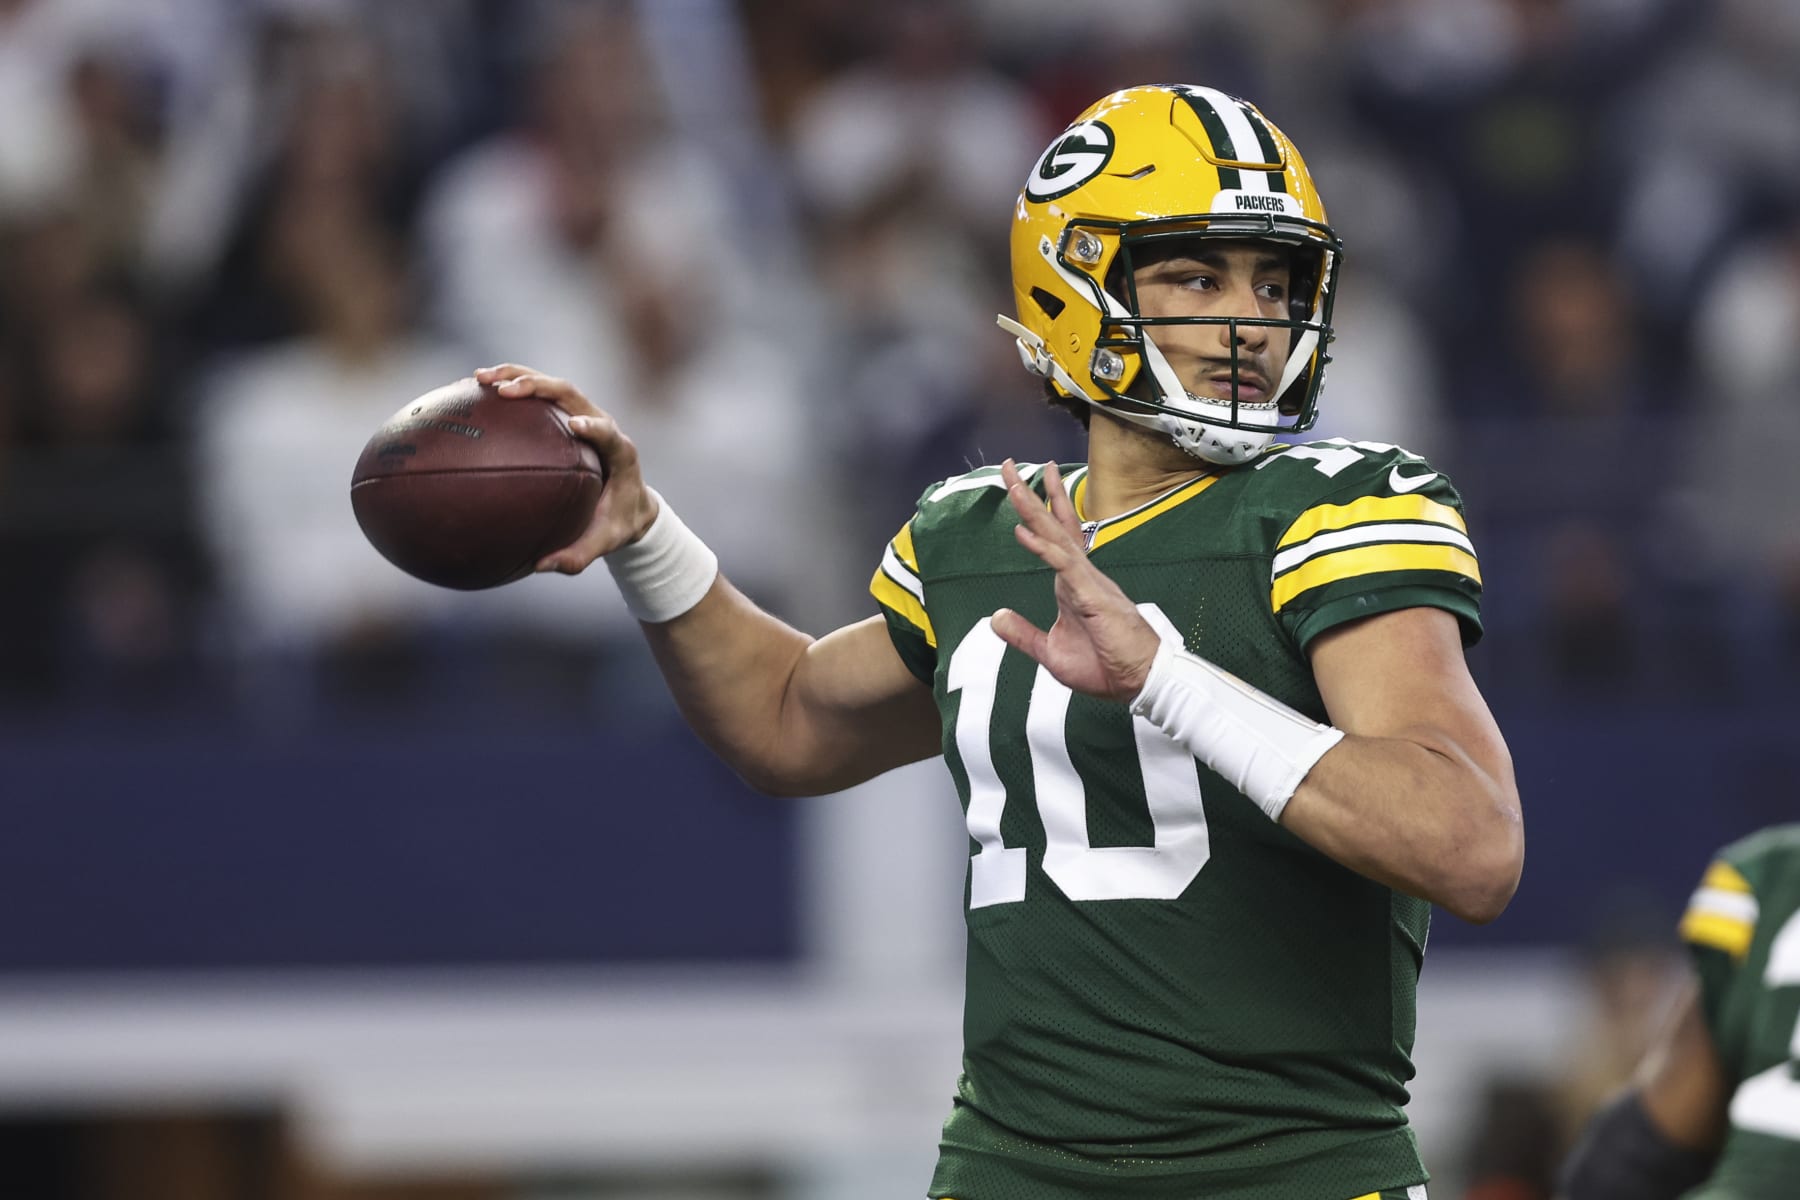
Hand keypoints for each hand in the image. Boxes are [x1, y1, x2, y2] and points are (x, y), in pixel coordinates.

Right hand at [474, 363, 657, 573]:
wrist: (632, 503)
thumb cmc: (618, 523)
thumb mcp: (605, 543)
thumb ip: (578, 555)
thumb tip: (542, 566)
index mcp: (619, 453)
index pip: (609, 432)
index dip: (595, 425)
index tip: (575, 425)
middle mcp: (602, 424)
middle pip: (572, 394)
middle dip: (540, 386)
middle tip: (505, 390)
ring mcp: (584, 414)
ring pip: (552, 386)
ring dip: (518, 376)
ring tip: (480, 378)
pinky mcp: (567, 414)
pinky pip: (538, 396)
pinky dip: (510, 386)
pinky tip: (474, 389)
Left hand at [990, 459, 1162, 702]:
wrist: (1137, 682)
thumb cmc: (1104, 667)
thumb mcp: (1051, 652)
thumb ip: (1023, 634)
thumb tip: (995, 618)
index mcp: (1072, 585)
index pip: (1053, 539)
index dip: (1036, 512)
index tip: (1019, 487)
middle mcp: (1080, 575)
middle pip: (1054, 525)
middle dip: (1031, 494)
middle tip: (1009, 465)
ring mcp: (1087, 582)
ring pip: (1057, 537)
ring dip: (1034, 509)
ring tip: (1014, 483)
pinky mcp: (1091, 596)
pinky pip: (1064, 566)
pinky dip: (1043, 548)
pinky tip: (1024, 531)